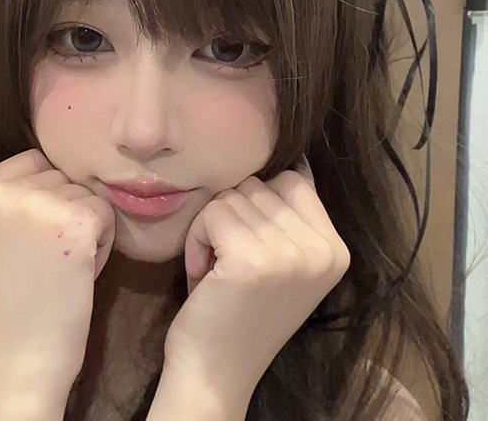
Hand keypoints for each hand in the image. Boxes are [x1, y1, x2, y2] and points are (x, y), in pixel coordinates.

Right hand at [0, 149, 115, 392]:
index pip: (31, 163)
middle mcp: (0, 191)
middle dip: (63, 209)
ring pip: (83, 193)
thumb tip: (5, 191)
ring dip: (83, 223)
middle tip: (52, 254)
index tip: (37, 233)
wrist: (19, 354)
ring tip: (65, 263)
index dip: (43, 194)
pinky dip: (103, 238)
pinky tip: (83, 267)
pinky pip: (104, 211)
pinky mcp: (75, 220)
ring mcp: (37, 204)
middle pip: (58, 177)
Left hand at [162, 157, 349, 407]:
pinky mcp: (251, 261)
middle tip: (232, 264)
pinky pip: (211, 213)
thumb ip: (293, 216)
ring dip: (213, 228)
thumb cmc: (242, 310)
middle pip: (258, 185)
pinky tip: (205, 275)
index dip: (259, 206)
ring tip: (219, 271)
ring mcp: (289, 255)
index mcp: (336, 249)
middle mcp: (322, 250)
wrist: (216, 373)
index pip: (292, 180)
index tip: (252, 248)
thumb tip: (299, 160)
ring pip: (231, 196)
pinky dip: (197, 239)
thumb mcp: (285, 260)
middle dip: (234, 217)